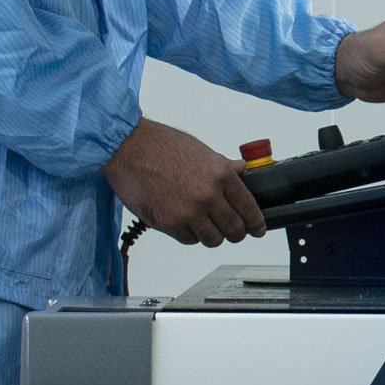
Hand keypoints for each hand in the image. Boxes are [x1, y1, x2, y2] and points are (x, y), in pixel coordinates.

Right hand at [100, 118, 265, 246]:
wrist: (128, 147)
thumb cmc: (161, 145)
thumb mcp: (201, 151)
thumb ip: (223, 166)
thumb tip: (241, 169)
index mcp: (221, 175)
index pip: (249, 209)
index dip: (256, 224)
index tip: (257, 229)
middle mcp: (208, 195)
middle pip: (234, 230)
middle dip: (235, 233)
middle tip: (232, 231)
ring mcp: (188, 211)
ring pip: (212, 239)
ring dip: (210, 235)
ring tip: (204, 225)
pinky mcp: (168, 222)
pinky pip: (188, 239)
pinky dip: (188, 234)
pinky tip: (184, 222)